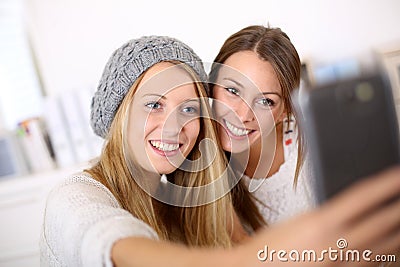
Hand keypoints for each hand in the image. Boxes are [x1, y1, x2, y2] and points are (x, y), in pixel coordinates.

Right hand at [234, 166, 399, 266]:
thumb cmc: (270, 248)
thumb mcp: (298, 221)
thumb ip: (328, 215)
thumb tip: (352, 208)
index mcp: (321, 223)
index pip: (363, 196)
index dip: (387, 183)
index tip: (398, 173)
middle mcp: (337, 244)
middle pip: (383, 221)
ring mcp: (345, 263)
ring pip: (387, 246)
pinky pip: (377, 263)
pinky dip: (391, 254)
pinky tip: (395, 247)